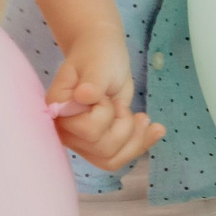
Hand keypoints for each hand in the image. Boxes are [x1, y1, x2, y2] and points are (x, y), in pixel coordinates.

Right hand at [47, 30, 163, 172]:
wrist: (104, 55)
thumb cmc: (97, 55)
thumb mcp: (97, 64)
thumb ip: (93, 82)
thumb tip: (84, 95)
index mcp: (59, 110)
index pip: (88, 131)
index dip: (104, 114)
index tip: (102, 95)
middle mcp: (67, 131)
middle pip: (103, 150)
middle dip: (123, 125)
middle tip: (119, 103)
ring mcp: (83, 140)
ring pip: (112, 160)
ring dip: (134, 138)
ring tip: (140, 116)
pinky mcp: (101, 142)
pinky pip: (121, 156)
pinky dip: (143, 144)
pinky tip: (157, 130)